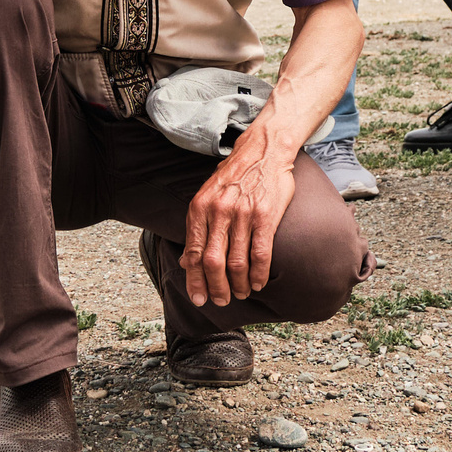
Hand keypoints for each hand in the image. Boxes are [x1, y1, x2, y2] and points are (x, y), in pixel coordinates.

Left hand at [180, 121, 295, 306]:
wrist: (263, 151)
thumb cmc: (234, 176)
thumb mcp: (206, 197)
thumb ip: (197, 229)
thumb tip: (186, 262)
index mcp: (199, 208)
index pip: (193, 253)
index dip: (195, 280)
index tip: (199, 298)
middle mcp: (218, 212)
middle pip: (212, 262)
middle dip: (216, 288)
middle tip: (221, 301)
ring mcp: (242, 214)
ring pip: (237, 262)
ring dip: (239, 285)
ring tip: (241, 293)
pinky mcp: (265, 216)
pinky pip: (260, 254)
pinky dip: (259, 274)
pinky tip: (259, 283)